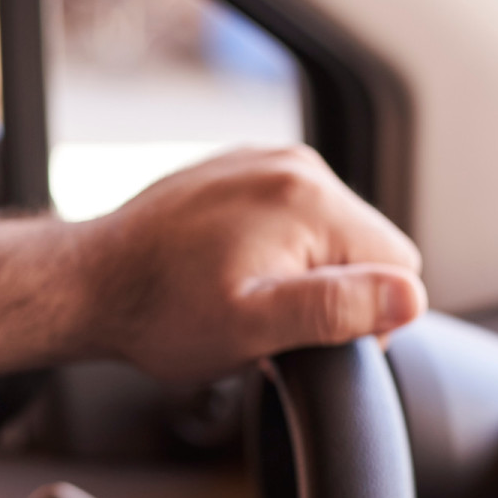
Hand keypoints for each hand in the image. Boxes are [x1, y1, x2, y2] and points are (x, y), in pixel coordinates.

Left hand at [80, 146, 425, 381]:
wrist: (89, 282)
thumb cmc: (160, 311)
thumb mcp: (253, 329)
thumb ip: (335, 309)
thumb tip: (407, 297)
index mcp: (310, 199)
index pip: (400, 266)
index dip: (368, 316)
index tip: (309, 336)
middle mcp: (295, 166)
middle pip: (368, 246)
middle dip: (335, 291)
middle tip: (271, 320)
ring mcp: (267, 162)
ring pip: (333, 234)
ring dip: (306, 272)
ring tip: (245, 296)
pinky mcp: (243, 170)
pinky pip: (295, 216)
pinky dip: (278, 249)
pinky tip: (231, 271)